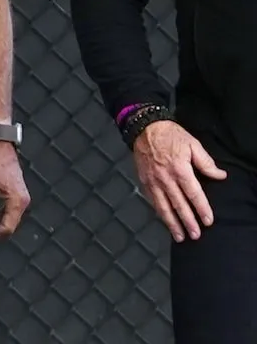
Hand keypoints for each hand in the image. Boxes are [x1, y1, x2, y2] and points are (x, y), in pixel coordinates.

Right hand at [133, 120, 226, 241]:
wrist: (144, 128)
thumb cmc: (171, 135)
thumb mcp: (193, 144)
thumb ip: (206, 162)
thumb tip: (220, 176)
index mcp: (180, 169)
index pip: (193, 194)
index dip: (202, 209)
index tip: (208, 221)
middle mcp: (165, 178)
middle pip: (178, 204)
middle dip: (187, 221)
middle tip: (195, 235)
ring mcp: (153, 181)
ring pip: (163, 206)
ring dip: (172, 223)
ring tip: (179, 236)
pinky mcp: (144, 181)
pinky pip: (152, 200)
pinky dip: (159, 212)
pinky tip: (165, 220)